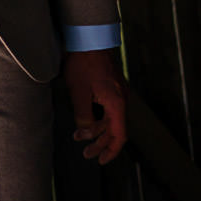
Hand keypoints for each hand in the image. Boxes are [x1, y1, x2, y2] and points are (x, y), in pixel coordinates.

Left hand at [63, 49, 126, 163]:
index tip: (101, 160)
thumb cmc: (83, 64)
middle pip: (114, 129)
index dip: (111, 150)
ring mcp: (118, 93)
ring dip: (98, 130)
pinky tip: (87, 120)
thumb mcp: (79, 92)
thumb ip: (83, 115)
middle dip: (100, 143)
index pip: (119, 135)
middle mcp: (121, 100)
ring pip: (111, 119)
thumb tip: (85, 131)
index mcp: (116, 104)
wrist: (88, 40)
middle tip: (86, 153)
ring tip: (80, 137)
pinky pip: (108, 109)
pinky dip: (99, 118)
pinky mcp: (112, 87)